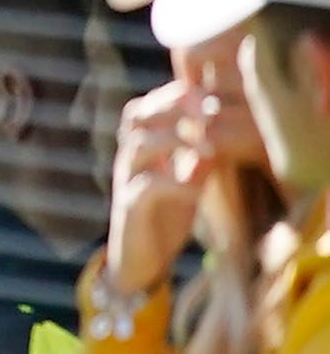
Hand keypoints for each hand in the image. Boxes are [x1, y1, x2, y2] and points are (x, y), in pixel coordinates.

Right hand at [110, 64, 265, 296]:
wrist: (143, 259)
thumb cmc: (169, 212)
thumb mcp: (190, 175)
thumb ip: (201, 151)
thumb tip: (227, 124)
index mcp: (140, 146)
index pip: (147, 105)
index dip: (175, 95)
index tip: (209, 98)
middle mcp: (128, 158)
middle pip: (137, 116)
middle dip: (174, 108)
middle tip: (208, 114)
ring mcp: (125, 181)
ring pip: (139, 145)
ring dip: (177, 140)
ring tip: (208, 149)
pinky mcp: (129, 208)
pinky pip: (146, 186)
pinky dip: (174, 182)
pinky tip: (196, 188)